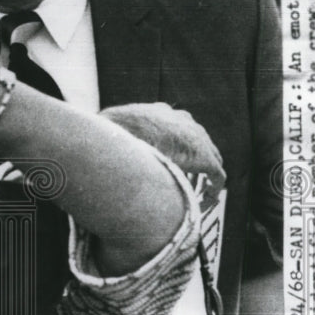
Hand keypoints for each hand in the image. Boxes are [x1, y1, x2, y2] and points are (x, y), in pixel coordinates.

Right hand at [100, 103, 225, 208]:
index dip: (174, 148)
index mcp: (161, 112)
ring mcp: (196, 137)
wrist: (120, 135)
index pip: (176, 129)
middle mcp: (183, 120)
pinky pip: (216, 175)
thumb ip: (115, 140)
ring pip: (210, 158)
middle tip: (182, 180)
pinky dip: (211, 189)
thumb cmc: (106, 134)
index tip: (167, 164)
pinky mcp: (203, 156)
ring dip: (202, 175)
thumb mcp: (110, 131)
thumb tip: (98, 157)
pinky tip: (203, 202)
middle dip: (192, 161)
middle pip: (197, 142)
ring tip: (193, 194)